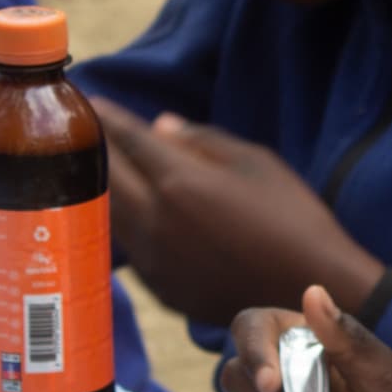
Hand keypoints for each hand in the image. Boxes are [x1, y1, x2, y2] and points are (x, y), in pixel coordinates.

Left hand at [96, 102, 384, 324]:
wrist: (308, 289)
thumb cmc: (293, 218)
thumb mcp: (256, 162)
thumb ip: (203, 141)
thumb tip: (160, 126)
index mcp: (180, 182)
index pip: (129, 140)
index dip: (109, 118)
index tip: (93, 102)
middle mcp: (156, 221)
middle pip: (108, 177)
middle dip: (95, 149)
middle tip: (84, 131)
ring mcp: (155, 259)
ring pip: (111, 214)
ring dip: (103, 188)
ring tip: (99, 168)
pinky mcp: (161, 288)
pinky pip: (130, 246)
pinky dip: (124, 222)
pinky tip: (129, 211)